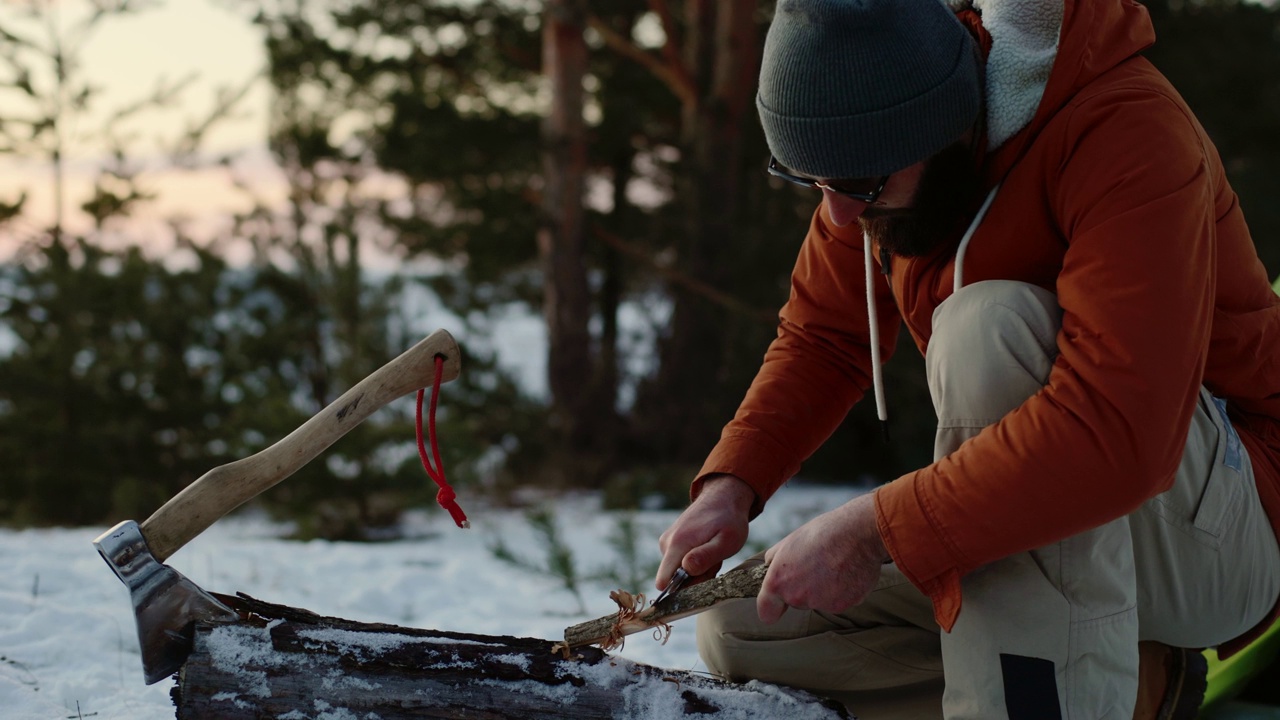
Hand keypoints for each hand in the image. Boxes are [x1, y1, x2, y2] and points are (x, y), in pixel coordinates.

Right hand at [655, 474, 753, 591]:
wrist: (723, 497)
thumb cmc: (729, 520)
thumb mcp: (726, 541)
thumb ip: (706, 556)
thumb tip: (685, 569)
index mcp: (677, 544)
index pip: (663, 581)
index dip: (681, 592)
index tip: (702, 584)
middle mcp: (666, 543)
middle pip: (675, 579)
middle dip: (696, 577)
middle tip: (715, 561)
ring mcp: (667, 541)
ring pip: (679, 571)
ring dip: (698, 569)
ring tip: (713, 552)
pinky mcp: (670, 541)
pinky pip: (680, 562)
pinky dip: (695, 561)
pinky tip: (707, 548)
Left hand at [757, 491, 888, 623]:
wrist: (857, 533)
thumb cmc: (822, 533)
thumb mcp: (789, 541)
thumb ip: (774, 560)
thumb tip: (769, 567)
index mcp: (778, 582)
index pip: (767, 614)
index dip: (772, 607)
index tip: (778, 603)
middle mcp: (797, 598)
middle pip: (796, 603)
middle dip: (802, 588)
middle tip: (815, 565)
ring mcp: (821, 604)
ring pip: (818, 602)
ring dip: (823, 589)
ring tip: (833, 564)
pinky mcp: (843, 606)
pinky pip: (838, 601)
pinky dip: (841, 591)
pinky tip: (846, 571)